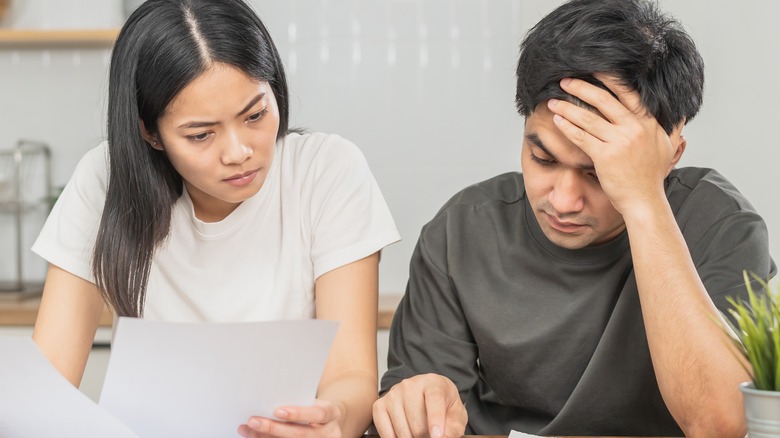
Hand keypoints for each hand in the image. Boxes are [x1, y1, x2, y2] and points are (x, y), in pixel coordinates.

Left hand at [238, 399, 341, 437]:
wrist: (329, 422)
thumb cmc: (316, 407)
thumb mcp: (314, 401)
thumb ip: (299, 400)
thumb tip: (268, 396)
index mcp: (332, 414)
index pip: (318, 414)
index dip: (298, 413)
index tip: (277, 411)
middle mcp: (329, 433)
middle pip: (301, 434)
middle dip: (274, 428)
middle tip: (253, 421)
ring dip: (265, 437)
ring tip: (247, 429)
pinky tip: (255, 436)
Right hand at [372, 373, 466, 437]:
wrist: (427, 395)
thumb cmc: (443, 406)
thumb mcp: (456, 416)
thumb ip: (453, 429)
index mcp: (433, 383)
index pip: (434, 400)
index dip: (435, 420)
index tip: (437, 436)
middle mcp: (410, 385)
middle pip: (418, 423)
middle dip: (426, 437)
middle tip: (429, 434)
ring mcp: (393, 394)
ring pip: (402, 431)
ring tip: (418, 433)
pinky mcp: (379, 405)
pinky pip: (385, 432)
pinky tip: (404, 435)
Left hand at [546, 74, 682, 215]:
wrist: (644, 201)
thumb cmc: (652, 176)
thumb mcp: (668, 147)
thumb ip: (674, 128)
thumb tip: (682, 114)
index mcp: (649, 122)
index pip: (627, 93)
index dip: (608, 79)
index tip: (592, 69)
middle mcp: (635, 128)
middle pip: (603, 100)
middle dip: (581, 88)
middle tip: (564, 81)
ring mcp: (620, 142)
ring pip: (588, 118)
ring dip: (567, 107)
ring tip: (553, 102)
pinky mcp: (605, 156)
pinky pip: (582, 137)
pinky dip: (568, 127)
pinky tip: (557, 121)